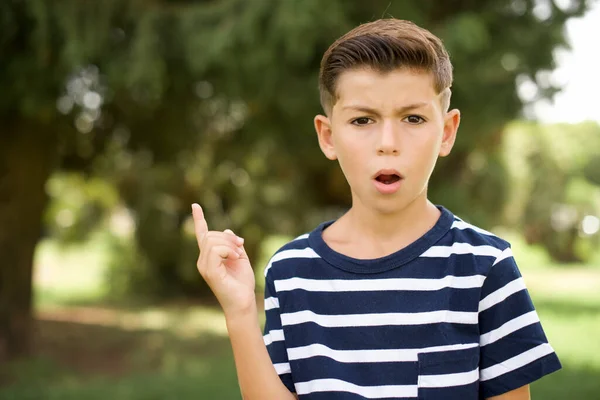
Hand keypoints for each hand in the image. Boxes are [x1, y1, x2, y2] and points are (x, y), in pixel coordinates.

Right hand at [192, 203, 255, 317]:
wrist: (243, 302)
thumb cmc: (242, 283)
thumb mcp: (240, 258)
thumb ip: (233, 245)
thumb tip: (227, 230)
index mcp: (209, 257)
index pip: (202, 235)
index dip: (199, 219)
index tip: (195, 206)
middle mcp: (203, 261)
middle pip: (211, 235)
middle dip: (228, 236)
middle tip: (241, 245)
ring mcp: (204, 266)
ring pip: (212, 241)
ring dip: (229, 244)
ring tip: (238, 254)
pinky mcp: (209, 271)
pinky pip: (215, 250)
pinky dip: (228, 250)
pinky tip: (236, 258)